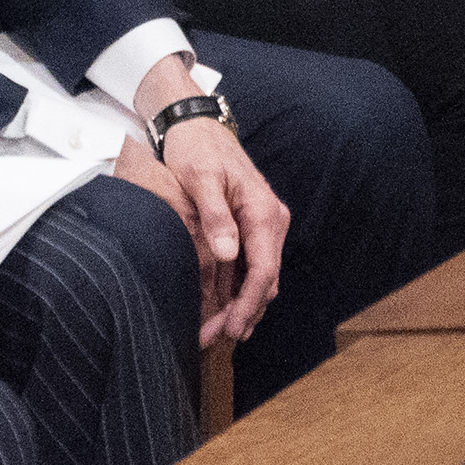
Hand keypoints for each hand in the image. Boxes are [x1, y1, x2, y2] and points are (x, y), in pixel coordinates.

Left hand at [156, 116, 287, 345]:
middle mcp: (270, 222)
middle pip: (263, 281)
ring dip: (239, 306)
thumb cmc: (196, 148)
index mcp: (264, 212)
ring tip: (214, 333)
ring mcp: (262, 227)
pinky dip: (235, 290)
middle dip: (242, 313)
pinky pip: (248, 267)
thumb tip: (228, 253)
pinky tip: (218, 310)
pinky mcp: (249, 229)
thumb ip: (215, 216)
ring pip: (258, 278)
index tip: (234, 329)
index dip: (249, 304)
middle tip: (213, 339)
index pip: (263, 270)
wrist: (193, 124)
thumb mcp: (200, 179)